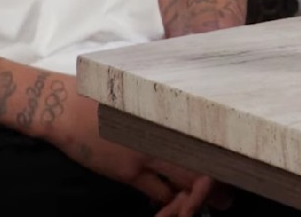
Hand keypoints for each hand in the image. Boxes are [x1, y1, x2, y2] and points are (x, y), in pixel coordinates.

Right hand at [38, 84, 211, 211]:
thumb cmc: (106, 95)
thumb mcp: (141, 95)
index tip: (234, 164)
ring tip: (209, 205)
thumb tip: (187, 109)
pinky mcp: (129, 172)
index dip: (221, 155)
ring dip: (195, 197)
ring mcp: (147, 155)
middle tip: (228, 197)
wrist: (66, 108)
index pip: (204, 138)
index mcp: (170, 115)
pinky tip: (172, 205)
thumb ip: (164, 106)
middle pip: (199, 164)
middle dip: (216, 184)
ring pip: (183, 183)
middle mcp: (164, 135)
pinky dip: (168, 201)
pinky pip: (157, 192)